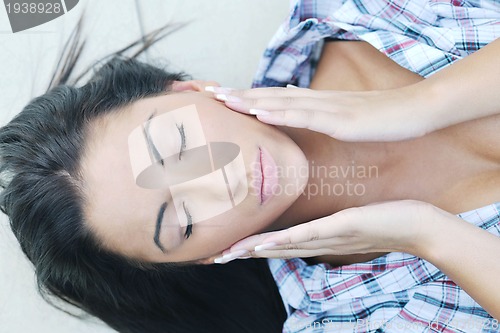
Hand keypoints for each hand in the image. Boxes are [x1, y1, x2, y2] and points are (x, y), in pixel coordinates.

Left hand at [206, 85, 438, 141]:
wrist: (417, 110)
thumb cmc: (382, 117)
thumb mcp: (345, 117)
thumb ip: (320, 114)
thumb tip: (299, 108)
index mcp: (317, 103)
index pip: (275, 98)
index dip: (248, 98)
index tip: (222, 99)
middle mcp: (318, 102)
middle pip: (272, 96)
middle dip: (240, 96)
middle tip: (210, 94)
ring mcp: (329, 109)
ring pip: (283, 103)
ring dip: (251, 101)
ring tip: (224, 100)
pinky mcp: (342, 120)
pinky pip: (306, 116)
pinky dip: (281, 114)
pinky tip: (261, 112)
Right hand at [214, 200, 456, 262]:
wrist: (416, 226)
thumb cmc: (382, 219)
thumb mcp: (347, 218)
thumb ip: (325, 220)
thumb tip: (310, 215)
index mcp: (317, 239)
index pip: (276, 245)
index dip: (247, 246)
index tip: (223, 246)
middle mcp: (317, 244)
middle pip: (273, 251)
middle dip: (242, 253)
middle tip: (213, 256)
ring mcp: (328, 238)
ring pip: (284, 246)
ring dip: (254, 250)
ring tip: (228, 252)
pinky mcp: (342, 228)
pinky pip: (309, 236)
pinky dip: (285, 242)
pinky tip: (266, 243)